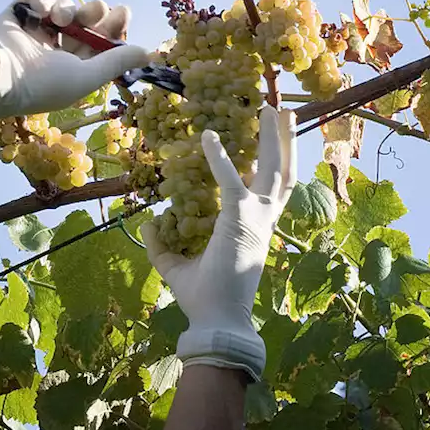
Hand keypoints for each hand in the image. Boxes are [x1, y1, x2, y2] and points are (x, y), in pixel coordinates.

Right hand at [0, 0, 154, 118]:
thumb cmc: (41, 83)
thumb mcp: (86, 77)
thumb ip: (117, 62)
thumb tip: (150, 53)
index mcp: (73, 70)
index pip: (101, 44)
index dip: (114, 29)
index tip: (122, 13)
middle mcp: (56, 52)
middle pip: (87, 23)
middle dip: (96, 14)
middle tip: (99, 9)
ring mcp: (36, 33)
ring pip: (65, 8)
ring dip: (69, 9)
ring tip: (61, 18)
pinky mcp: (18, 16)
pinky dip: (42, 0)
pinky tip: (41, 12)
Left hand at [141, 108, 296, 381]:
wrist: (216, 321)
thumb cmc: (203, 299)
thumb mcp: (176, 267)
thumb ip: (162, 245)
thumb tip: (146, 224)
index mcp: (256, 229)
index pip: (270, 190)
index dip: (272, 164)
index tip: (268, 140)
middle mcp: (263, 221)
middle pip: (282, 173)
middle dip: (283, 141)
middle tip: (280, 110)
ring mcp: (257, 220)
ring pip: (275, 171)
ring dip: (274, 139)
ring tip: (272, 109)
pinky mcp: (240, 221)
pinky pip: (231, 182)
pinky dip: (219, 159)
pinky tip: (207, 136)